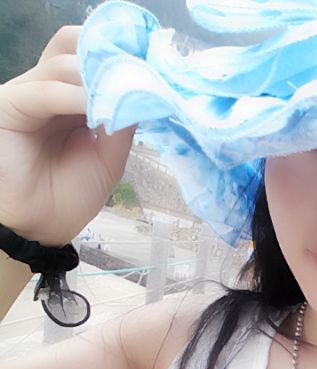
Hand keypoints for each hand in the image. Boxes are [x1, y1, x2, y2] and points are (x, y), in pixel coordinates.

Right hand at [0, 25, 136, 246]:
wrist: (41, 226)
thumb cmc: (70, 194)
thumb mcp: (109, 157)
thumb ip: (122, 124)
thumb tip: (142, 92)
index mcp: (74, 98)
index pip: (91, 57)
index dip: (119, 57)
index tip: (153, 66)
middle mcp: (50, 89)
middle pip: (73, 46)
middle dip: (107, 56)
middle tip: (138, 72)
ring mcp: (29, 94)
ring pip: (62, 64)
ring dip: (96, 77)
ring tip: (121, 95)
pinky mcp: (9, 106)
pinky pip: (42, 91)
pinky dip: (72, 96)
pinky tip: (94, 109)